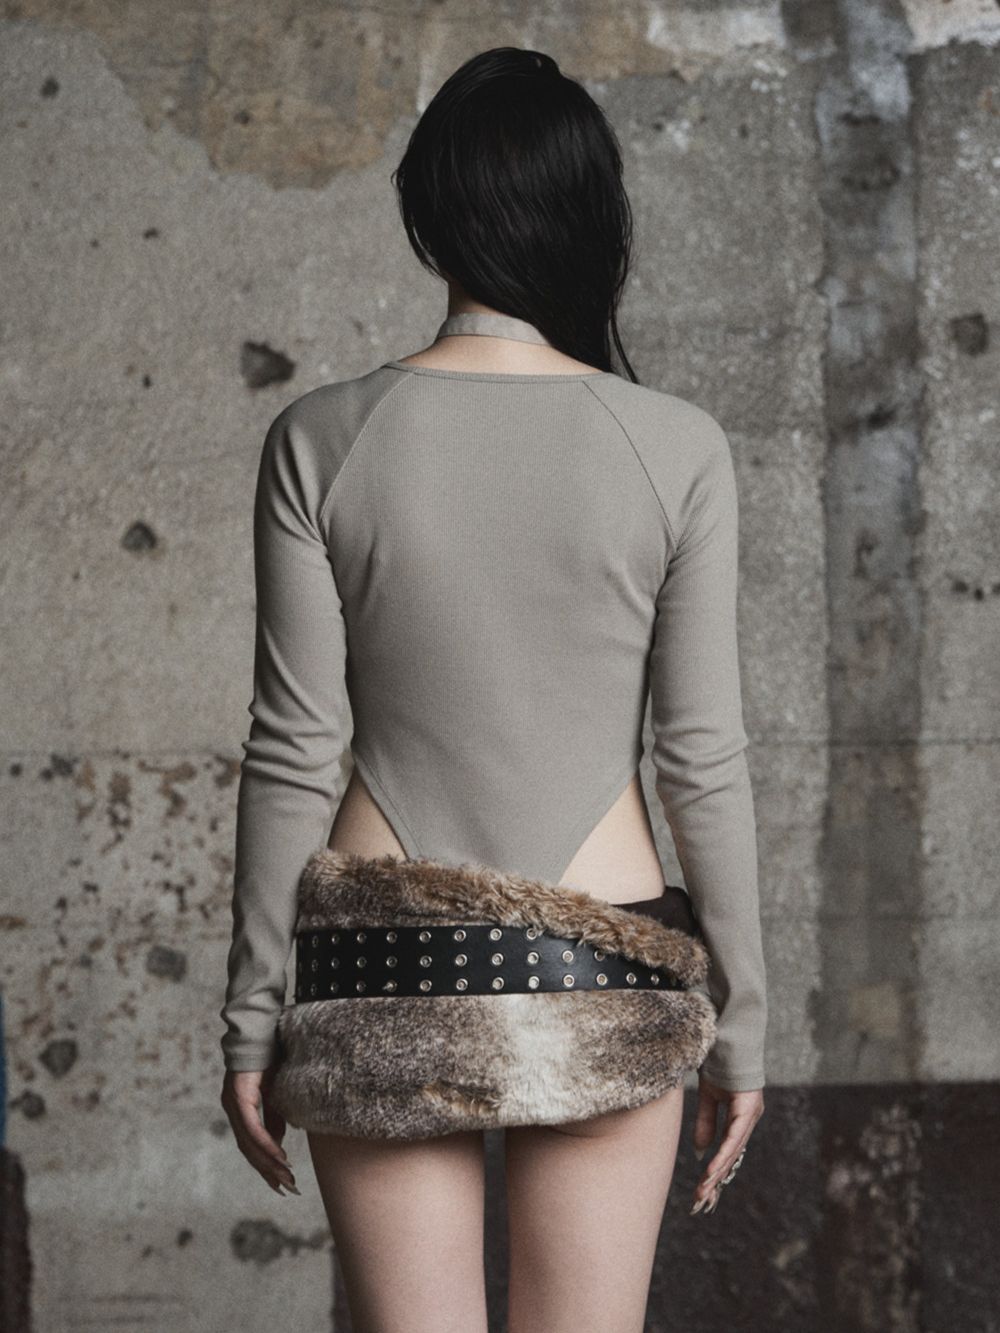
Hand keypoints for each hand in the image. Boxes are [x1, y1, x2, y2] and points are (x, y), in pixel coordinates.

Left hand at [221, 1067, 299, 1196]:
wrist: (260, 1029)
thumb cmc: (268, 1057)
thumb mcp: (275, 1093)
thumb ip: (274, 1118)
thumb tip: (277, 1144)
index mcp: (239, 1109)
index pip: (250, 1145)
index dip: (264, 1165)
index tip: (280, 1183)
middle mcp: (232, 1109)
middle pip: (248, 1150)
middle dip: (268, 1171)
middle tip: (286, 1188)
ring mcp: (233, 1103)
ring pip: (249, 1143)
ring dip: (269, 1163)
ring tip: (286, 1177)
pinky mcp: (239, 1096)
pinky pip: (253, 1128)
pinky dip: (266, 1144)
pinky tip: (279, 1156)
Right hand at [689, 1072, 763, 1215]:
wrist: (728, 1036)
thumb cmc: (720, 1063)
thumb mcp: (707, 1096)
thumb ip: (706, 1122)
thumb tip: (702, 1152)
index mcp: (741, 1116)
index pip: (729, 1149)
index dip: (717, 1170)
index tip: (703, 1189)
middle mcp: (749, 1117)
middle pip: (732, 1155)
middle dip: (716, 1179)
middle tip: (700, 1200)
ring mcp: (751, 1113)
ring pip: (734, 1150)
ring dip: (718, 1172)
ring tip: (704, 1190)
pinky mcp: (748, 1108)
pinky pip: (735, 1136)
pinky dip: (723, 1153)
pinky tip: (713, 1169)